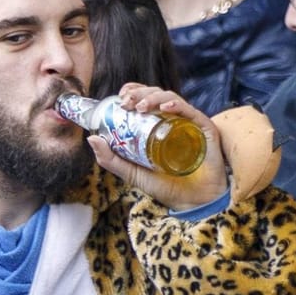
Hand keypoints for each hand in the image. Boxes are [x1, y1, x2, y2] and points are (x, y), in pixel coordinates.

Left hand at [87, 84, 228, 211]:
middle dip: (139, 94)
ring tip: (140, 106)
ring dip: (154, 98)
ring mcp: (189, 123)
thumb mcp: (130, 172)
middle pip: (156, 95)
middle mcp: (172, 120)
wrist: (191, 203)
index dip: (133, 92)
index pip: (145, 99)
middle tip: (126, 102)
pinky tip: (166, 108)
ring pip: (171, 99)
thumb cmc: (164, 186)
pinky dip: (177, 106)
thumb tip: (91, 138)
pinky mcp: (204, 129)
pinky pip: (191, 111)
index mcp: (156, 125)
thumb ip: (110, 158)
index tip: (120, 97)